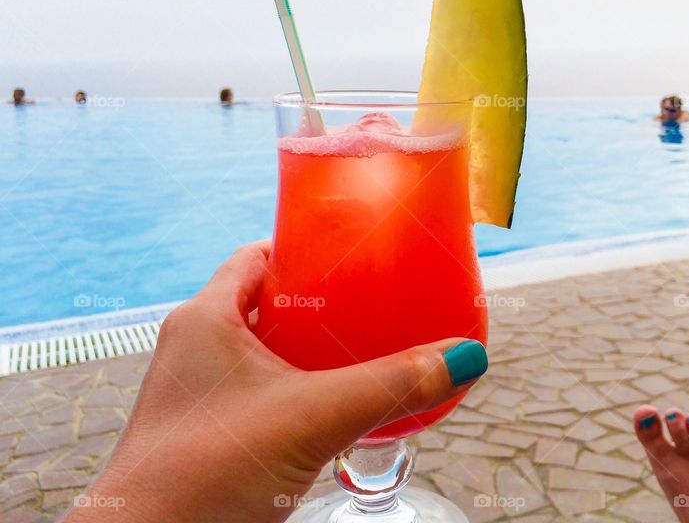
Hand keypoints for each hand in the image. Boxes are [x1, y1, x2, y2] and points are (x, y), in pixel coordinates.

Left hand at [65, 241, 485, 522]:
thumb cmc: (206, 474)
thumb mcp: (314, 418)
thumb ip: (391, 385)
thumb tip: (461, 358)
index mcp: (206, 317)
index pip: (260, 255)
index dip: (307, 247)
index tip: (354, 252)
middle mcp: (195, 346)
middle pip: (268, 302)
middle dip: (320, 303)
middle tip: (372, 305)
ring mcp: (196, 391)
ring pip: (263, 350)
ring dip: (308, 349)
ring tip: (362, 352)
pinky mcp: (206, 432)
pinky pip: (259, 391)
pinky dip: (296, 389)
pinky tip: (332, 408)